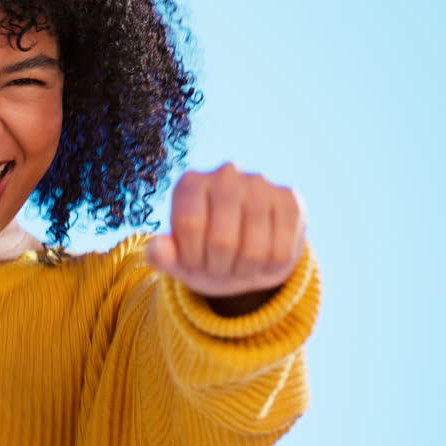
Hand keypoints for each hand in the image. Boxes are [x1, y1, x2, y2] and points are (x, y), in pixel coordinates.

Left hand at [146, 162, 306, 304]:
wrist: (248, 256)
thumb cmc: (204, 255)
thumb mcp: (179, 260)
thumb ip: (161, 257)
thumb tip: (156, 249)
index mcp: (190, 183)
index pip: (190, 225)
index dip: (192, 256)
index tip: (193, 262)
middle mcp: (225, 174)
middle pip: (222, 241)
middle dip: (219, 268)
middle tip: (219, 268)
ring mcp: (260, 183)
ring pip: (254, 250)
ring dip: (245, 271)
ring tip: (240, 265)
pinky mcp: (289, 199)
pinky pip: (281, 251)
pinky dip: (270, 268)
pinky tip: (263, 258)